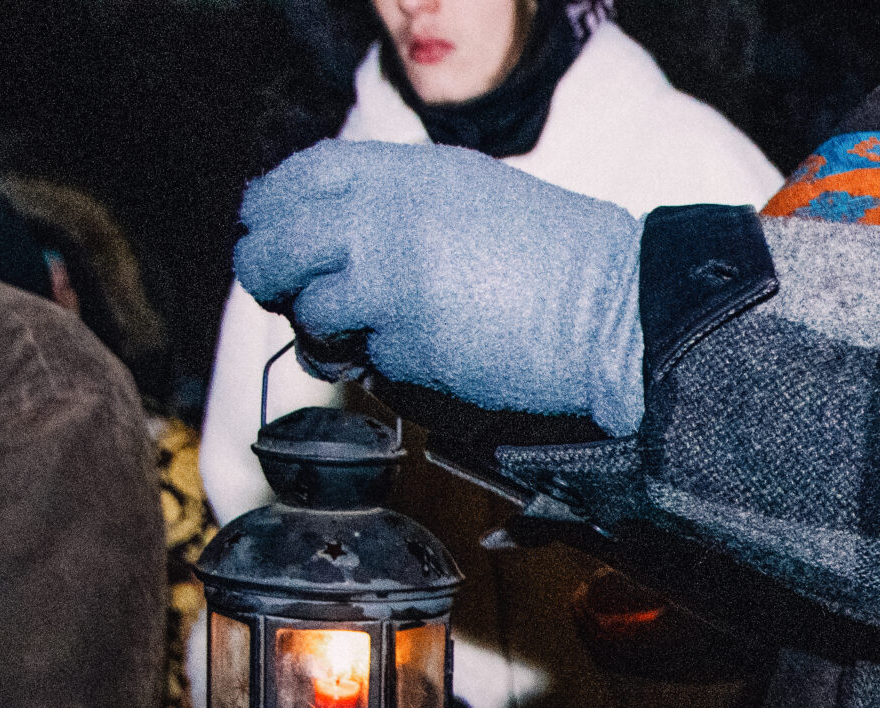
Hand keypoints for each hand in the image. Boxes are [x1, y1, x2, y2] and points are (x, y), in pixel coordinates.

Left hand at [234, 140, 645, 433]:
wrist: (611, 311)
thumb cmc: (554, 256)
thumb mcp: (467, 193)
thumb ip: (397, 200)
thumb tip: (332, 229)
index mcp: (398, 173)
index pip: (292, 181)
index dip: (270, 210)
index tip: (270, 230)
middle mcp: (381, 220)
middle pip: (273, 248)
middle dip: (268, 277)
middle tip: (284, 293)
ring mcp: (390, 284)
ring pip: (311, 311)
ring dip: (327, 329)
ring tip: (366, 330)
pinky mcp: (407, 346)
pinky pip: (368, 359)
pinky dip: (390, 362)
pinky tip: (436, 350)